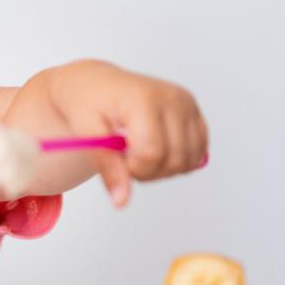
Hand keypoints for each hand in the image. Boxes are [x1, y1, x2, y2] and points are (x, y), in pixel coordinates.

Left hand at [48, 60, 208, 207]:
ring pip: (188, 160)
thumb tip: (121, 202)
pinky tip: (155, 149)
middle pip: (174, 160)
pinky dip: (177, 160)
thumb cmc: (86, 103)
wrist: (94, 83)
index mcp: (144, 99)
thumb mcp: (86, 133)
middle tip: (124, 157)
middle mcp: (173, 99)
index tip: (116, 159)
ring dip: (163, 168)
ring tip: (138, 152)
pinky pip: (198, 152)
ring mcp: (186, 104)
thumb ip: (106, 166)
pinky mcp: (194, 110)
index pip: (151, 154)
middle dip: (147, 171)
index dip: (133, 168)